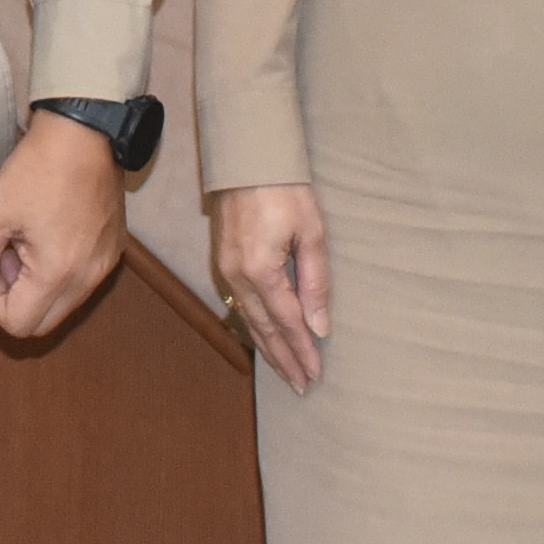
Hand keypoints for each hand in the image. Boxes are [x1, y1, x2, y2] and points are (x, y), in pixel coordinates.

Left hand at [0, 109, 123, 340]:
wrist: (84, 133)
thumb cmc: (37, 169)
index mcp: (58, 273)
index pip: (19, 324)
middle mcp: (88, 278)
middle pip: (44, 323)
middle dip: (17, 298)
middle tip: (7, 255)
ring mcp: (105, 264)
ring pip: (64, 303)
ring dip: (38, 285)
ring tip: (27, 239)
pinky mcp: (114, 249)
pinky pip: (82, 280)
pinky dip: (61, 270)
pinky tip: (50, 230)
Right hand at [210, 182, 335, 392]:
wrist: (247, 157)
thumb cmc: (284, 189)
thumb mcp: (311, 232)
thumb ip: (316, 281)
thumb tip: (320, 326)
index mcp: (260, 270)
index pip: (287, 322)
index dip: (303, 351)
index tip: (316, 375)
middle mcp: (237, 276)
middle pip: (264, 329)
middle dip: (284, 359)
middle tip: (302, 386)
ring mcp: (225, 269)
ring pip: (249, 320)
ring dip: (269, 348)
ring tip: (287, 372)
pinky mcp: (223, 261)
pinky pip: (240, 305)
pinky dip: (255, 326)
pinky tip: (265, 337)